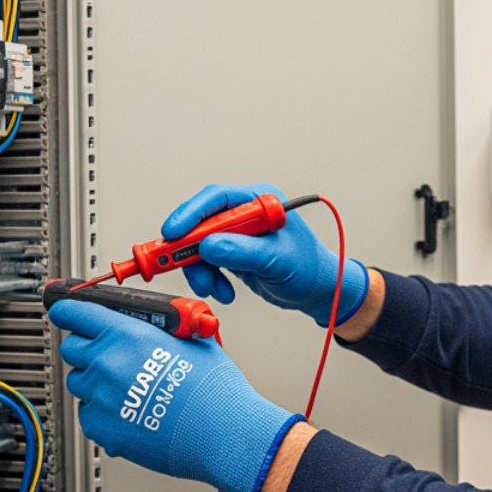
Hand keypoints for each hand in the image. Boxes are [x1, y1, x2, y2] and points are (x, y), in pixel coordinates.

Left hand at [49, 299, 303, 491]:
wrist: (223, 433)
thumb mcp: (191, 339)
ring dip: (95, 381)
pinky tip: (131, 412)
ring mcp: (101, 398)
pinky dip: (103, 412)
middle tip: (110, 356)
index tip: (64, 312)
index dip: (67, 311)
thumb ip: (159, 329)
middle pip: (71, 348)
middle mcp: (107, 364)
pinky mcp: (102, 429)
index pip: (75, 313)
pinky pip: (88, 414)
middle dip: (87, 348)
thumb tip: (150, 325)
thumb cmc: (214, 389)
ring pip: (79, 383)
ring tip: (128, 389)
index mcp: (127, 335)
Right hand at [162, 182, 368, 327]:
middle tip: (175, 264)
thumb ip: (243, 251)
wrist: (318, 292)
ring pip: (201, 246)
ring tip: (213, 288)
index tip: (173, 232)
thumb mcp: (277, 260)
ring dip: (200, 269)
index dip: (190, 214)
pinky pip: (208, 262)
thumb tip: (209, 245)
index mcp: (260, 201)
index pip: (217, 199)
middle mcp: (246, 214)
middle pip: (202, 223)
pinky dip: (210, 278)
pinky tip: (224, 290)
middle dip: (190, 249)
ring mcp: (238, 234)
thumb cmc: (309, 268)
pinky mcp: (233, 253)